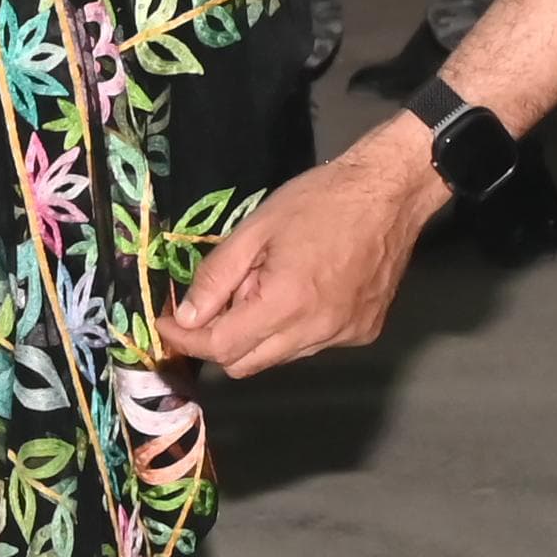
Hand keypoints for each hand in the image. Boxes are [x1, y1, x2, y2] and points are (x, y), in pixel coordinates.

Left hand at [166, 117, 444, 374]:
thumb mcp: (256, 229)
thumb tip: (186, 317)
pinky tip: (302, 290)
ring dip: (257, 333)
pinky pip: (311, 345)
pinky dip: (293, 328)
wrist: (390, 192)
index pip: (222, 347)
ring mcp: (344, 337)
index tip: (166, 323)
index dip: (187, 338)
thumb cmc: (319, 200)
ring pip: (278, 357)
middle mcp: (317, 332)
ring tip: (266, 284)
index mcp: (287, 303)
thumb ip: (217, 276)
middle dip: (218, 340)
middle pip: (245, 364)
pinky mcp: (363, 333)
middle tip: (215, 299)